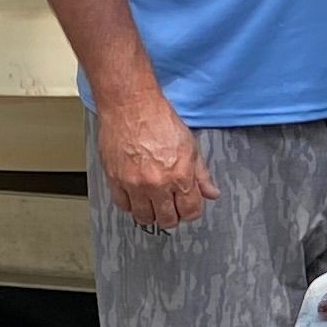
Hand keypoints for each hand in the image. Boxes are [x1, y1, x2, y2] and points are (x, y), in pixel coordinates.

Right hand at [95, 84, 216, 231]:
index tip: (188, 207)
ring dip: (151, 215)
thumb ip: (201, 174)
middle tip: (171, 207)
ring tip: (153, 204)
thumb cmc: (159, 120)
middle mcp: (157, 184)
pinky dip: (130, 205)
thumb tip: (211, 193)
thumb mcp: (190, 146)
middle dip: (172, 217)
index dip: (191, 212)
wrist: (131, 106)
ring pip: (144, 217)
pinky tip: (136, 197)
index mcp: (179, 176)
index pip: (190, 211)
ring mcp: (134, 184)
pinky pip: (123, 205)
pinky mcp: (115, 180)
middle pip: (167, 219)